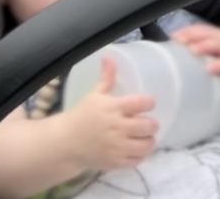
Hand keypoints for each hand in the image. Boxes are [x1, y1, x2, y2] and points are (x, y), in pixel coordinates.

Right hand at [67, 56, 156, 170]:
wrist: (66, 143)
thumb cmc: (83, 115)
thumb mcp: (94, 94)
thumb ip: (107, 76)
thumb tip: (109, 55)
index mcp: (113, 108)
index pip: (141, 103)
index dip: (149, 102)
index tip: (149, 103)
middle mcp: (117, 127)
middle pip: (147, 126)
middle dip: (152, 124)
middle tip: (149, 122)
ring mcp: (117, 147)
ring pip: (145, 145)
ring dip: (149, 140)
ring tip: (146, 137)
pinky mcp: (114, 163)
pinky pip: (136, 161)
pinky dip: (140, 156)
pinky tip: (136, 149)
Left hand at [169, 24, 219, 130]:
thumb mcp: (209, 63)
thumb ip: (195, 60)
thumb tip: (169, 63)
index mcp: (216, 37)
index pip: (200, 29)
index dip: (186, 30)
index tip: (173, 37)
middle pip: (208, 33)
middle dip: (193, 35)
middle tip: (180, 41)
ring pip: (219, 43)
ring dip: (205, 45)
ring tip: (193, 50)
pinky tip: (210, 68)